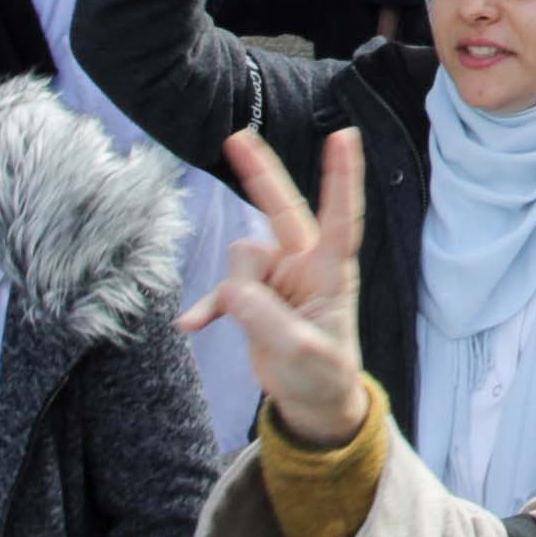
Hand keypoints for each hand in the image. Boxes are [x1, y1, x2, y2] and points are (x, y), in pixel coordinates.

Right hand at [184, 131, 374, 446]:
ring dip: (237, 292)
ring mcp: (275, 278)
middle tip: (237, 138)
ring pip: (240, 260)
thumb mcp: (302, 352)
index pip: (339, 217)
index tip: (344, 136)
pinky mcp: (251, 297)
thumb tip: (232, 293)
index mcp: (331, 270)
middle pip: (280, 209)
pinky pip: (221, 292)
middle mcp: (303, 264)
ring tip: (258, 329)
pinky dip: (207, 308)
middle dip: (259, 173)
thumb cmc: (324, 375)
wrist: (312, 401)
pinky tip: (191, 325)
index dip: (341, 177)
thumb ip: (269, 320)